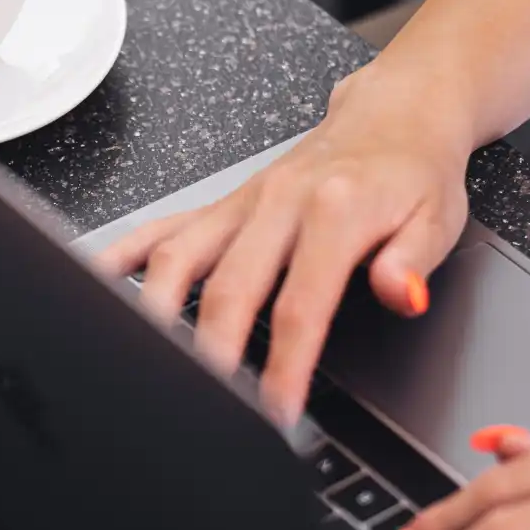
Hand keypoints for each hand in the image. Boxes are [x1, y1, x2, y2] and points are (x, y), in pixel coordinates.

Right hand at [98, 61, 472, 425]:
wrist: (393, 115)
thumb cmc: (412, 171)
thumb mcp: (438, 219)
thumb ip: (413, 261)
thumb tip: (401, 294)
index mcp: (334, 211)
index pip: (301, 305)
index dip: (284, 367)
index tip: (275, 414)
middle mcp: (278, 203)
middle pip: (228, 289)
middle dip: (209, 354)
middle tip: (202, 406)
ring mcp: (242, 203)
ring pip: (178, 256)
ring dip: (153, 311)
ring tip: (138, 361)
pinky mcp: (221, 204)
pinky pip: (160, 228)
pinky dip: (120, 256)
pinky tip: (91, 285)